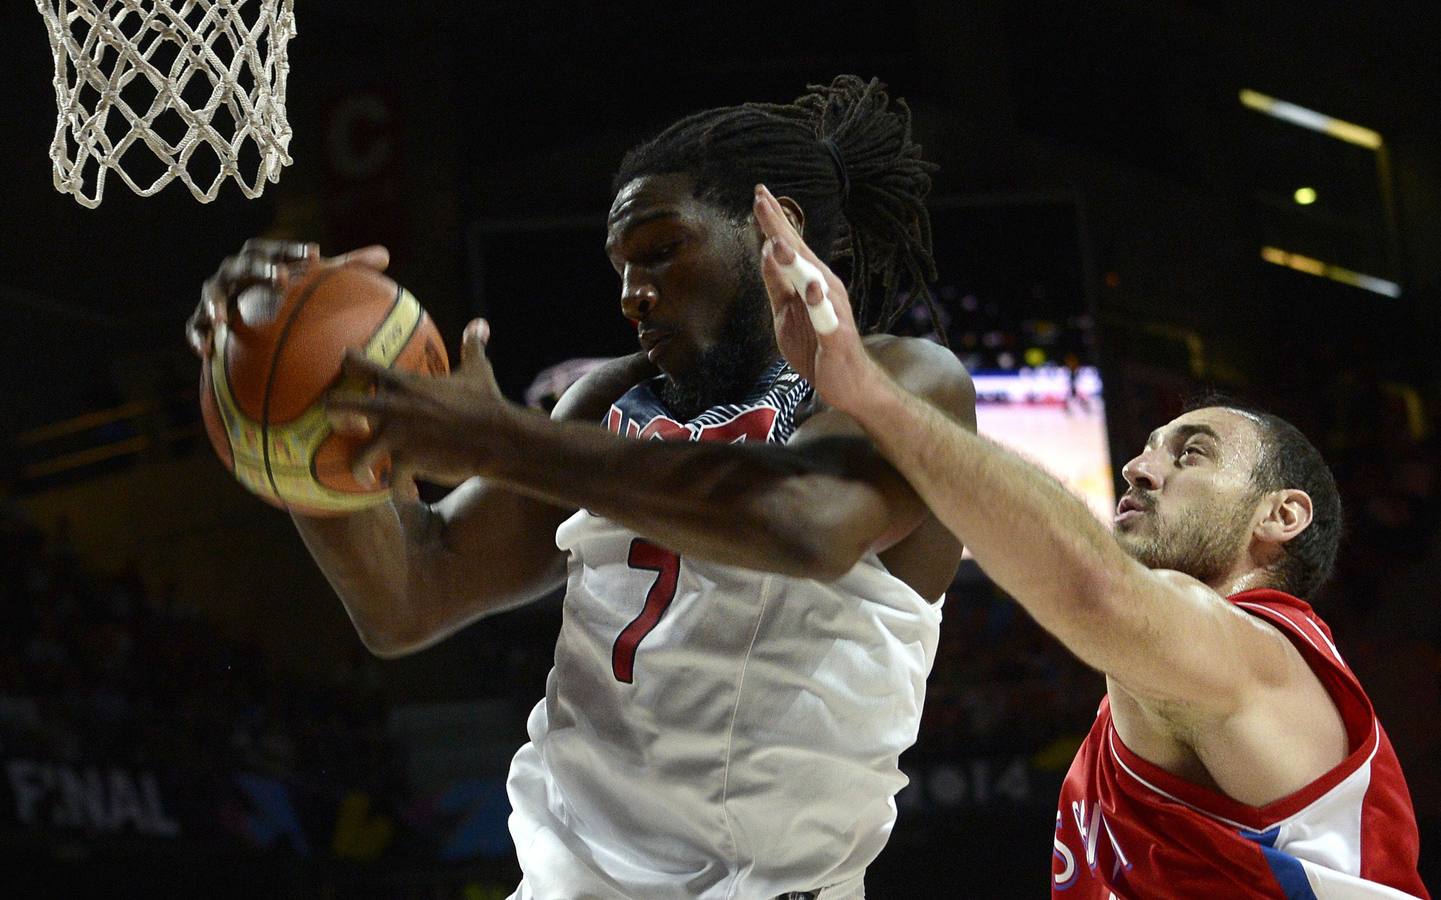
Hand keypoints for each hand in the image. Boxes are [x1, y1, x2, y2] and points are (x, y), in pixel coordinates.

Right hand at [186, 240, 390, 356]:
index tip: (315, 254)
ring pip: (212, 293)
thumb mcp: (313, 277)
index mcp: (264, 257)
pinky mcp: (204, 316)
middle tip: (282, 280)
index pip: (278, 249)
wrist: (250, 303)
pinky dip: (197, 334)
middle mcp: (237, 270)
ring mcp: (218, 292)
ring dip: (214, 304)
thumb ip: (344, 267)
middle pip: (246, 265)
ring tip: (222, 320)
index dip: (294, 250)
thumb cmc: (289, 288)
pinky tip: (205, 351)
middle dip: (262, 270)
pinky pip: (194, 325)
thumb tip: (384, 255)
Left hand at [326, 318, 510, 488]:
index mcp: (403, 383)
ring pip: (358, 458)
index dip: (348, 362)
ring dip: (361, 470)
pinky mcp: (407, 462)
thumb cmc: (487, 403)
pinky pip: (393, 484)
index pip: (359, 364)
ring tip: (368, 477)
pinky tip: (410, 495)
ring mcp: (396, 437)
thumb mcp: (477, 371)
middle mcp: (391, 408)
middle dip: (333, 415)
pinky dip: (401, 491)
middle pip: (338, 406)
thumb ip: (472, 346)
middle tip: (344, 425)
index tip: (346, 366)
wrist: (497, 438)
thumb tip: (481, 324)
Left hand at [753, 184, 887, 414]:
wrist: (849, 382)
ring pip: (812, 279)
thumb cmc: (817, 346)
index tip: (759, 194)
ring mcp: (832, 308)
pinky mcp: (836, 333)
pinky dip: (819, 301)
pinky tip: (812, 288)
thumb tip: (765, 250)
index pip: (789, 244)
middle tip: (762, 199)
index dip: (773, 221)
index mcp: (810, 280)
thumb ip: (777, 282)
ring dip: (795, 260)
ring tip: (777, 241)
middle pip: (799, 251)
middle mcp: (824, 286)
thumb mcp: (786, 311)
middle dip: (780, 226)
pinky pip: (827, 316)